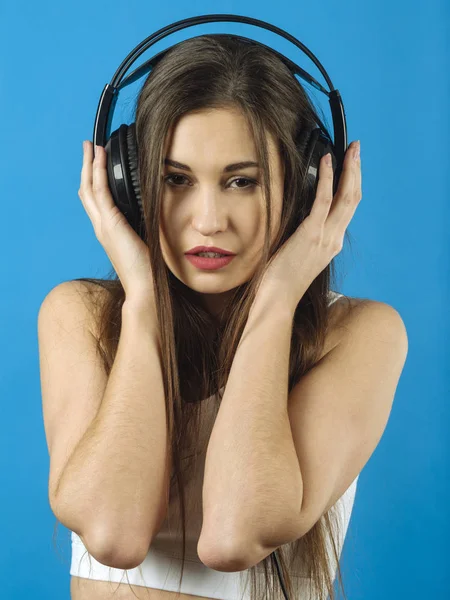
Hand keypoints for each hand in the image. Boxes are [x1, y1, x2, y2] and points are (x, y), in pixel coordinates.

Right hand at [78, 141, 154, 303]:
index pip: (95, 200)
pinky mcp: (110, 224)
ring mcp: (103, 225)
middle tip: (88, 147)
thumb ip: (143, 225)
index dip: (94, 179)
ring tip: (91, 146)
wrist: (145, 287)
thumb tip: (154, 209)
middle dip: (87, 167)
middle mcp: (101, 226)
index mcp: (108, 230)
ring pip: (90, 188)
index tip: (97, 161)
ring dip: (90, 165)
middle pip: (87, 190)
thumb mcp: (145, 240)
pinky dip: (99, 172)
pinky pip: (101, 192)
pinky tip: (101, 158)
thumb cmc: (148, 269)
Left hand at [258, 140, 361, 309]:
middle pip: (354, 198)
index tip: (352, 166)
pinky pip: (324, 200)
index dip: (352, 184)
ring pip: (346, 196)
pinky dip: (328, 178)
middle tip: (356, 149)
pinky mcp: (311, 234)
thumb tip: (298, 216)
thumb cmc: (282, 280)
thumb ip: (305, 236)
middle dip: (357, 170)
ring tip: (349, 149)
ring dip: (350, 169)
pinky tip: (327, 161)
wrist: (278, 299)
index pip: (348, 208)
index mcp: (332, 244)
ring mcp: (325, 237)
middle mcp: (334, 239)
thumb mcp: (299, 255)